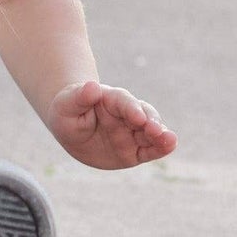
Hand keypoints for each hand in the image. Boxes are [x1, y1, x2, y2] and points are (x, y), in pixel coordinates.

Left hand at [48, 80, 175, 169]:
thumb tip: (92, 86)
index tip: (137, 116)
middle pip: (144, 114)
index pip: (123, 102)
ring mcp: (132, 132)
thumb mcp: (66, 104)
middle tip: (154, 129)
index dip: (131, 108)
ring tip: (170, 140)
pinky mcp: (135, 150)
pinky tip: (170, 146)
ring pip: (151, 132)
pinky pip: (150, 150)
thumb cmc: (68, 112)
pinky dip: (161, 148)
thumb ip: (79, 97)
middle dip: (151, 121)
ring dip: (161, 135)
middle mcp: (126, 114)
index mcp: (110, 100)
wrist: (71, 130)